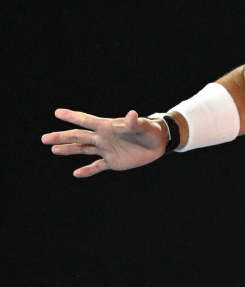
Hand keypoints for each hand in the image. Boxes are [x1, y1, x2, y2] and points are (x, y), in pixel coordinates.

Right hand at [41, 109, 167, 177]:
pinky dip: (87, 171)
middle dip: (62, 137)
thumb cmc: (149, 131)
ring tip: (53, 149)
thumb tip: (132, 114)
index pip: (87, 121)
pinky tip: (76, 173)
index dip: (73, 116)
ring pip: (83, 150)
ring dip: (68, 150)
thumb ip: (135, 122)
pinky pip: (97, 167)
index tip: (57, 113)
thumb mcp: (143, 126)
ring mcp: (106, 150)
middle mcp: (103, 137)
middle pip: (79, 137)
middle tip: (44, 138)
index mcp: (107, 127)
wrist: (158, 143)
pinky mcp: (113, 162)